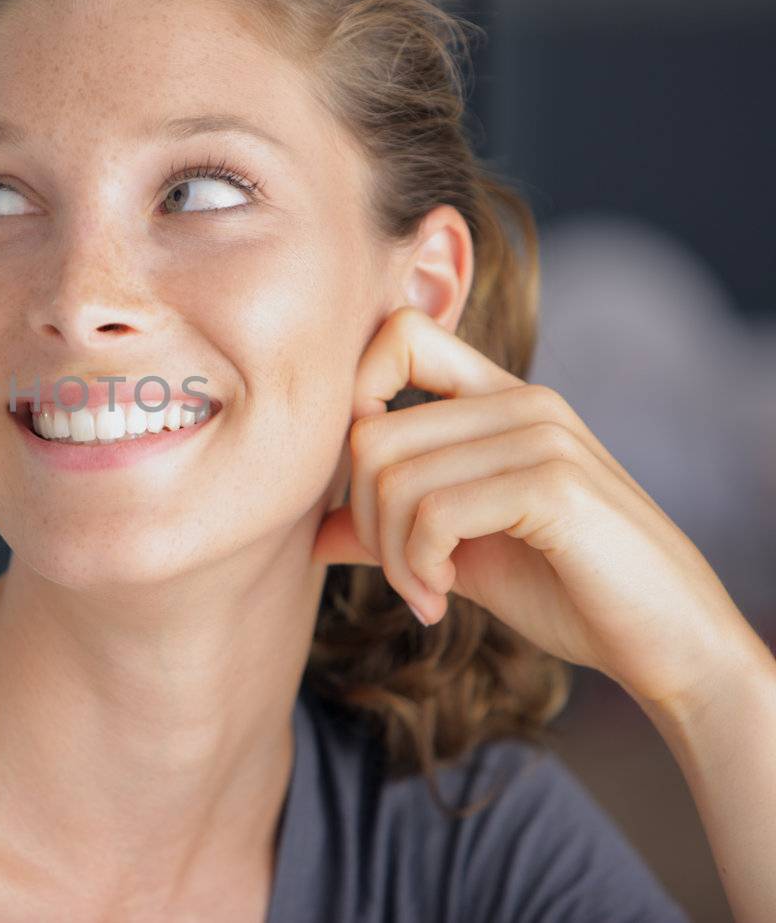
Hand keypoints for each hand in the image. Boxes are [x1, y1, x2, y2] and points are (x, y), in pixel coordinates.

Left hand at [311, 305, 764, 713]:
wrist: (671, 644)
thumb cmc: (568, 591)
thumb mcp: (460, 551)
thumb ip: (389, 528)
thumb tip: (308, 531)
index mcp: (499, 397)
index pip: (397, 334)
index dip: (353, 402)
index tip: (369, 491)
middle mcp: (521, 399)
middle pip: (369, 430)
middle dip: (364, 518)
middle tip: (403, 576)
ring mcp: (541, 435)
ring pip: (393, 475)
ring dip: (392, 556)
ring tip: (426, 592)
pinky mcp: (554, 485)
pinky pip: (434, 511)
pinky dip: (419, 566)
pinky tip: (442, 599)